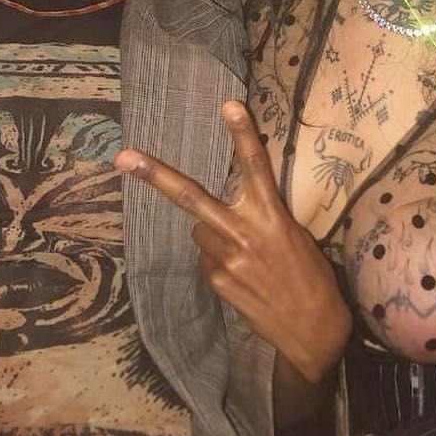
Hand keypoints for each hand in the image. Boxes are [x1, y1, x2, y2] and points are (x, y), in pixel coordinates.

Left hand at [116, 101, 351, 382]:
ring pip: (199, 231)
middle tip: (123, 158)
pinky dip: (219, 261)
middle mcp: (245, 233)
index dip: (243, 134)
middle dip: (155, 176)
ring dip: (212, 233)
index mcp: (273, 216)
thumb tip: (233, 207)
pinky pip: (207, 259)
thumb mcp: (297, 236)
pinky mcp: (216, 281)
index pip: (256, 166)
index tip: (229, 104)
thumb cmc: (312, 278)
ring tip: (244, 254)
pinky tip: (243, 276)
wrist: (312, 331)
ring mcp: (226, 259)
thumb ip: (264, 216)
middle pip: (192, 198)